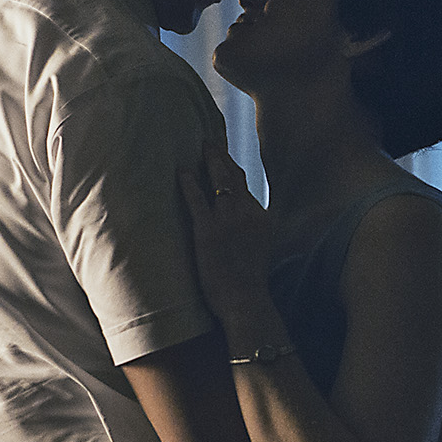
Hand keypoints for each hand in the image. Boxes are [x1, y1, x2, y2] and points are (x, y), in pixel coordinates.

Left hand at [177, 140, 277, 323]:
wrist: (246, 300)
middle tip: (210, 142)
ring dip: (209, 161)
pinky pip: (197, 199)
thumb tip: (244, 227)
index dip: (233, 168)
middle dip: (221, 156)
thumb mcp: (260, 250)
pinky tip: (181, 170)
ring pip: (219, 180)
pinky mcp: (208, 231)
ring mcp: (228, 221)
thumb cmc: (250, 282)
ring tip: (200, 147)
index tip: (225, 157)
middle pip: (234, 176)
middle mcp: (247, 213)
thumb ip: (253, 232)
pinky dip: (188, 182)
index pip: (246, 185)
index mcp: (261, 217)